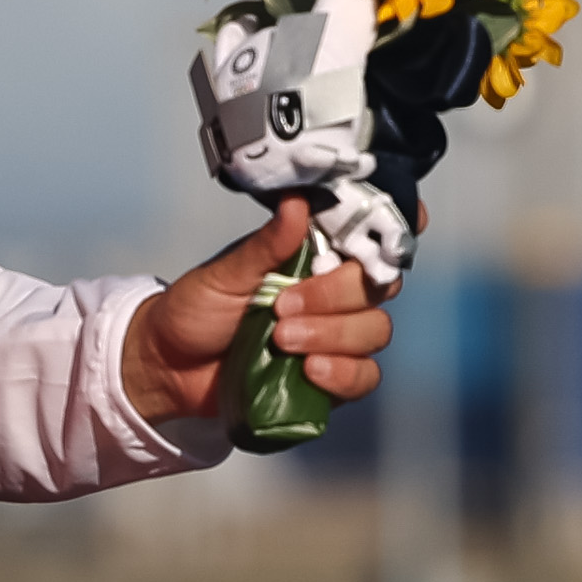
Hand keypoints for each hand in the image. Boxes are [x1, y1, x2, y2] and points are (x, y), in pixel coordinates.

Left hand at [123, 196, 404, 423]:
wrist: (169, 370)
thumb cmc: (196, 310)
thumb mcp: (224, 274)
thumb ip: (266, 245)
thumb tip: (297, 203)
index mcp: (317, 255)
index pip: (372, 234)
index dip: (397, 225)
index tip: (412, 221)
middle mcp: (336, 292)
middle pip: (378, 287)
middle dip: (335, 298)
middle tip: (283, 309)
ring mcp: (337, 336)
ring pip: (375, 331)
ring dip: (334, 336)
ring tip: (283, 343)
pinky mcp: (331, 379)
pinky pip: (365, 377)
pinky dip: (343, 375)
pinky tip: (311, 374)